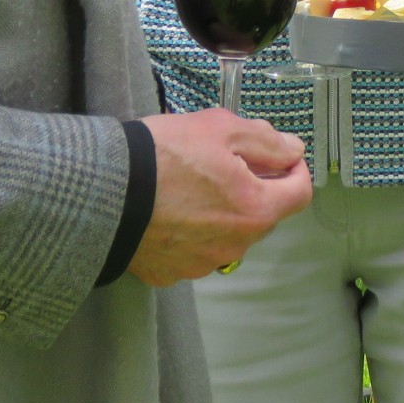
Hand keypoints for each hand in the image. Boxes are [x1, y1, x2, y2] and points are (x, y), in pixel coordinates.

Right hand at [127, 111, 312, 286]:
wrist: (103, 192)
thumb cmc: (166, 155)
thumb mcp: (221, 129)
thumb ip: (267, 141)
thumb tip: (294, 151)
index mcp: (256, 210)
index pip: (300, 193)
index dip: (294, 169)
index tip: (278, 155)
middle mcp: (236, 246)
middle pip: (263, 214)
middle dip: (255, 187)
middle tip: (225, 162)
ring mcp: (202, 264)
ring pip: (229, 234)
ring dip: (222, 212)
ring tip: (191, 186)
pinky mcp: (171, 273)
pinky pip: (194, 250)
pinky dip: (191, 232)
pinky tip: (169, 211)